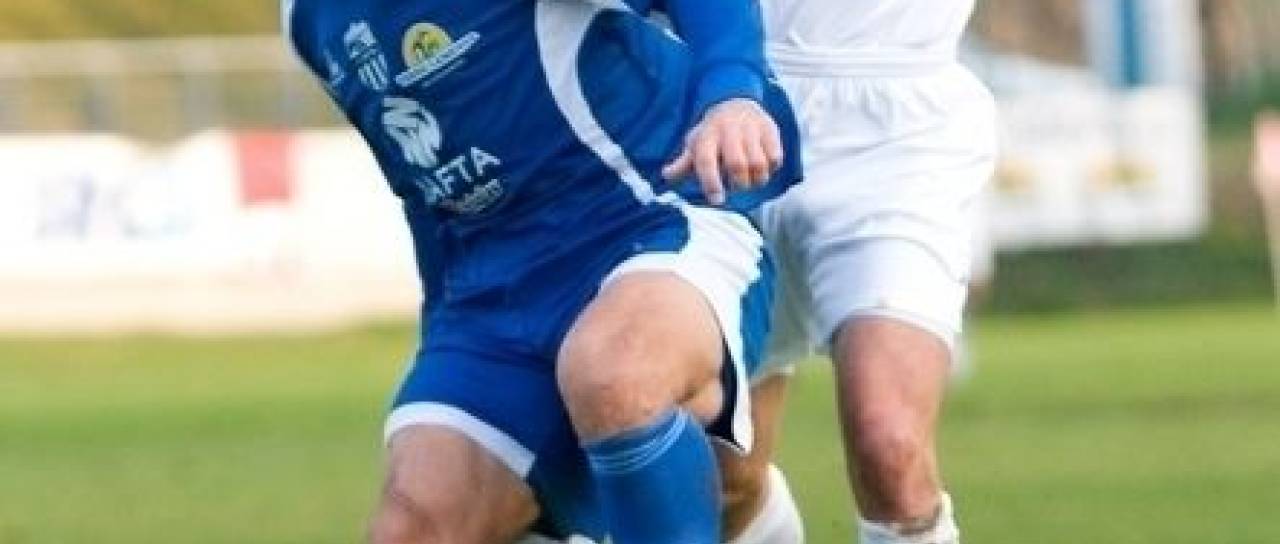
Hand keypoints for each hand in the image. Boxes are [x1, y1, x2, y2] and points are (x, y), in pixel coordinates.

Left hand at [662, 98, 784, 205]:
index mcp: (706, 136)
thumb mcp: (695, 145)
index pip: (706, 161)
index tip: (717, 200)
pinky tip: (763, 168)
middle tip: (737, 186)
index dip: (711, 183)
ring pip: (759, 163)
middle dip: (738, 183)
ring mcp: (751, 128)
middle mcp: (728, 130)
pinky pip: (775, 157)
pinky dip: (771, 169)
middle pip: (737, 164)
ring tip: (751, 180)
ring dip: (756, 180)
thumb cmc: (712, 134)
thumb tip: (666, 175)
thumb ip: (683, 164)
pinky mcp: (770, 129)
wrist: (736, 103)